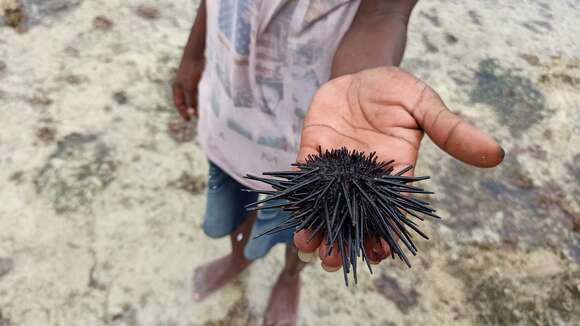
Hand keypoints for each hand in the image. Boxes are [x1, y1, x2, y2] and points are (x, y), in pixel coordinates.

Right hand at [172, 54, 203, 120]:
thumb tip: (192, 113)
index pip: (178, 103)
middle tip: (198, 117)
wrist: (196, 53)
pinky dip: (203, 96)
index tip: (188, 120)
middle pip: (186, 101)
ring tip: (205, 110)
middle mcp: (182, 85)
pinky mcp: (198, 78)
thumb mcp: (190, 87)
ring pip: (194, 96)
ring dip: (198, 103)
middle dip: (191, 109)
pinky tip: (209, 100)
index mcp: (177, 88)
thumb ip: (191, 100)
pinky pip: (200, 90)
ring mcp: (190, 81)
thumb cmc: (190, 70)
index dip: (183, 112)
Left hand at [293, 67, 503, 269]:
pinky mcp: (313, 151)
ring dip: (316, 228)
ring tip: (307, 247)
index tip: (378, 255)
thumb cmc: (397, 91)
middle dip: (343, 240)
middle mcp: (362, 177)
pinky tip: (290, 214)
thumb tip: (496, 153)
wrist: (361, 72)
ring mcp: (335, 167)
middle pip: (353, 217)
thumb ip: (451, 130)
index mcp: (392, 173)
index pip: (390, 212)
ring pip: (324, 205)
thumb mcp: (425, 105)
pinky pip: (303, 177)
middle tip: (332, 260)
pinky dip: (297, 196)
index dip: (385, 235)